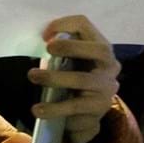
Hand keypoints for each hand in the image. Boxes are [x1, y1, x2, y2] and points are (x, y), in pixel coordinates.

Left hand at [27, 15, 120, 142]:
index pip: (85, 25)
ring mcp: (108, 87)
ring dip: (54, 77)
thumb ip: (59, 50)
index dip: (63, 25)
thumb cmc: (71, 81)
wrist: (82, 117)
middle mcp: (110, 65)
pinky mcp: (100, 108)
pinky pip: (75, 106)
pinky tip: (38, 109)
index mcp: (99, 47)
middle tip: (47, 49)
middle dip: (71, 46)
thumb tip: (42, 40)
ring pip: (83, 79)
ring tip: (33, 76)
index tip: (43, 36)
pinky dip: (54, 107)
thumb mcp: (66, 62)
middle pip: (99, 49)